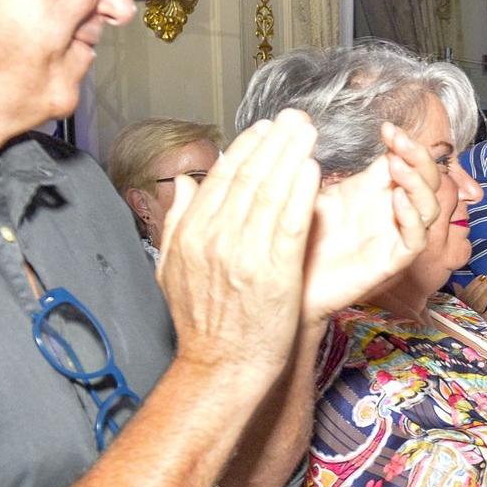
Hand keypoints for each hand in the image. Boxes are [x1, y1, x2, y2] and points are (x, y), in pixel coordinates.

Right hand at [157, 111, 320, 374]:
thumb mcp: (172, 268)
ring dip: (290, 156)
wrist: (222, 367)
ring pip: (269, 193)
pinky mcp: (274, 272)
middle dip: (273, 142)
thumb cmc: (202, 324)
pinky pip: (289, 222)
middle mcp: (214, 238)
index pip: (220, 179)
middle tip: (294, 119)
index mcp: (191, 234)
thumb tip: (182, 182)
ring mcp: (244, 254)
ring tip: (307, 133)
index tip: (264, 130)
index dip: (246, 149)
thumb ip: (176, 221)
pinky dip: (301, 192)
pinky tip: (313, 170)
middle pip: (247, 178)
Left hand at [297, 121, 442, 322]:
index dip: (404, 142)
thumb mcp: (306, 191)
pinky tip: (398, 199)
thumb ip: (315, 163)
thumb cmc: (297, 236)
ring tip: (397, 165)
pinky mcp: (391, 262)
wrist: (287, 279)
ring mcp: (394, 236)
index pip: (405, 160)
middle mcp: (391, 211)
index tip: (387, 128)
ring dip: (419, 183)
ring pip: (430, 208)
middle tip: (397, 141)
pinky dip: (413, 218)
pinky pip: (415, 240)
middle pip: (427, 179)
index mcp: (374, 190)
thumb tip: (304, 124)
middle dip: (418, 156)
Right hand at [458, 273, 486, 321]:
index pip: (466, 291)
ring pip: (479, 304)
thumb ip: (458, 293)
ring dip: (486, 295)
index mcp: (459, 303)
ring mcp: (473, 317)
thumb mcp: (456, 303)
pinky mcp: (480, 325)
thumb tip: (456, 283)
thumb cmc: (460, 313)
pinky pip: (484, 318)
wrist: (461, 330)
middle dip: (482, 286)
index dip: (474, 283)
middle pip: (474, 296)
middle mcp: (465, 309)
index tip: (482, 276)